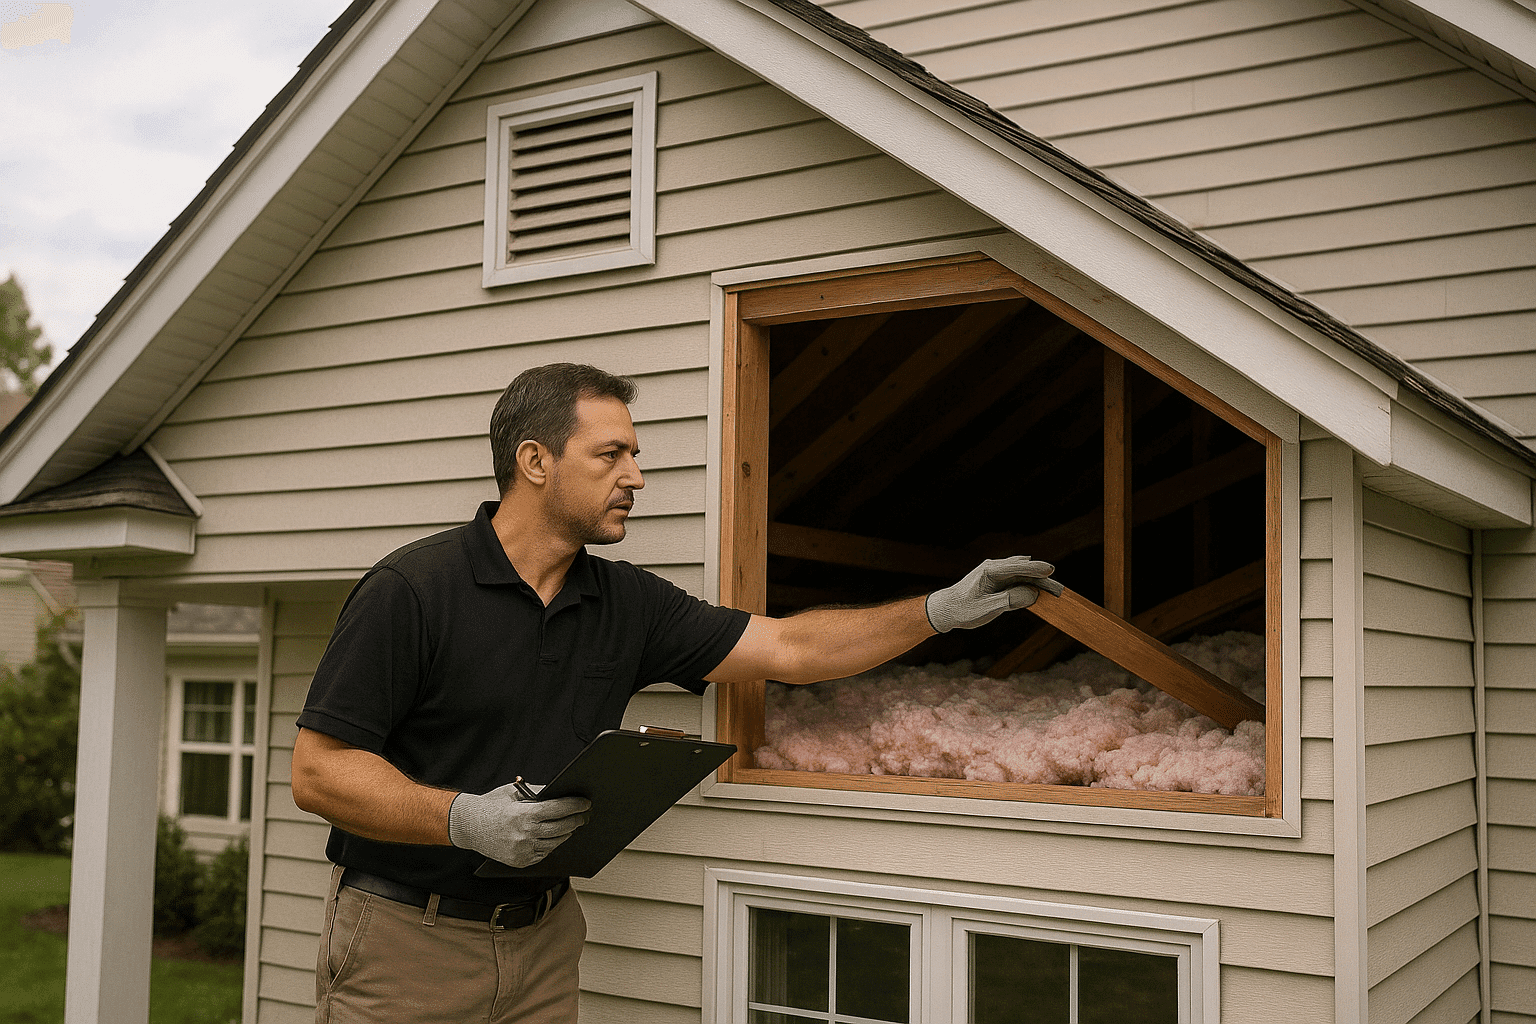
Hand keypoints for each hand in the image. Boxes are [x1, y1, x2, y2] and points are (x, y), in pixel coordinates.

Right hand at [448, 782, 590, 867]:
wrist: (468, 826)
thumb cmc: (492, 805)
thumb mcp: (514, 792)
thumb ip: (538, 792)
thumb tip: (561, 792)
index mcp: (524, 814)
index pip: (558, 809)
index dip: (575, 806)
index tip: (585, 803)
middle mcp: (525, 834)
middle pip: (561, 828)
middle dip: (576, 820)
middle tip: (583, 815)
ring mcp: (522, 850)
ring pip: (555, 843)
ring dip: (566, 833)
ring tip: (571, 825)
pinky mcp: (520, 861)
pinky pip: (543, 853)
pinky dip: (551, 845)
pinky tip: (554, 837)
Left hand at [925, 556, 1061, 632]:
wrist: (946, 609)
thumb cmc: (963, 609)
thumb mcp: (986, 608)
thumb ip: (1009, 600)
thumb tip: (1032, 594)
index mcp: (989, 571)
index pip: (1017, 567)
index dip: (1035, 569)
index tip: (1051, 571)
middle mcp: (994, 568)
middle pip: (1023, 570)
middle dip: (1042, 577)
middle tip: (1058, 589)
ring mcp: (996, 573)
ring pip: (1022, 575)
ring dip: (1037, 582)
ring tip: (1053, 591)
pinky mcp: (998, 581)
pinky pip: (1017, 581)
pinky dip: (1029, 585)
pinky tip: (1039, 590)